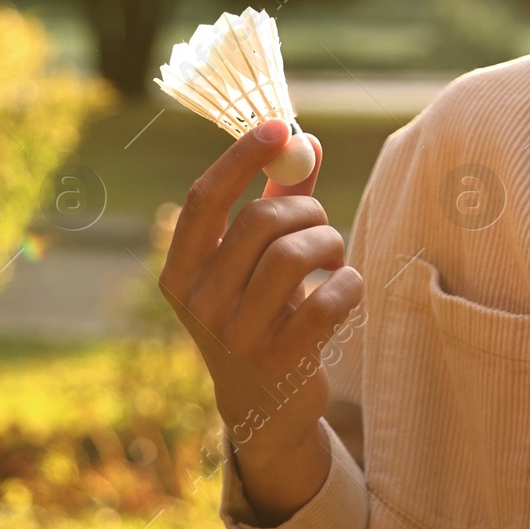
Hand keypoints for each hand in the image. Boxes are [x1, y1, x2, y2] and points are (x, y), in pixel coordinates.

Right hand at [159, 118, 363, 520]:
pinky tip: (345, 287)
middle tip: (321, 221)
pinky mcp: (281, 360)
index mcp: (180, 271)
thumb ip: (279, 199)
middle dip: (305, 209)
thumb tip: (307, 143)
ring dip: (329, 242)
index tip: (278, 125)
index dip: (241, 156)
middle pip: (259, 221)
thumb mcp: (256, 259)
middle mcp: (198, 303)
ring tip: (334, 256)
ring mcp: (236, 335)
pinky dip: (349, 282)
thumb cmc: (262, 310)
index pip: (205, 199)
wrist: (266, 403)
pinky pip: (328, 298)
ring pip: (294, 254)